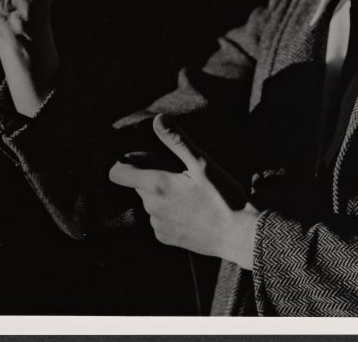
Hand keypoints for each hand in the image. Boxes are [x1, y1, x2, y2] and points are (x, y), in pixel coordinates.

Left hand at [109, 114, 259, 269]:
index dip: (129, 162)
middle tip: (184, 175)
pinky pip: (159, 218)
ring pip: (151, 201)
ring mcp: (158, 225)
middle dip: (155, 176)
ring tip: (192, 195)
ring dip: (163, 194)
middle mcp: (151, 208)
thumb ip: (177, 141)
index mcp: (157, 186)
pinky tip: (193, 211)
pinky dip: (170, 211)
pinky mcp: (166, 238)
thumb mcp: (202, 163)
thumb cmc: (223, 196)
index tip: (152, 159)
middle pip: (139, 184)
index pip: (118, 173)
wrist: (239, 235)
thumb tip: (157, 119)